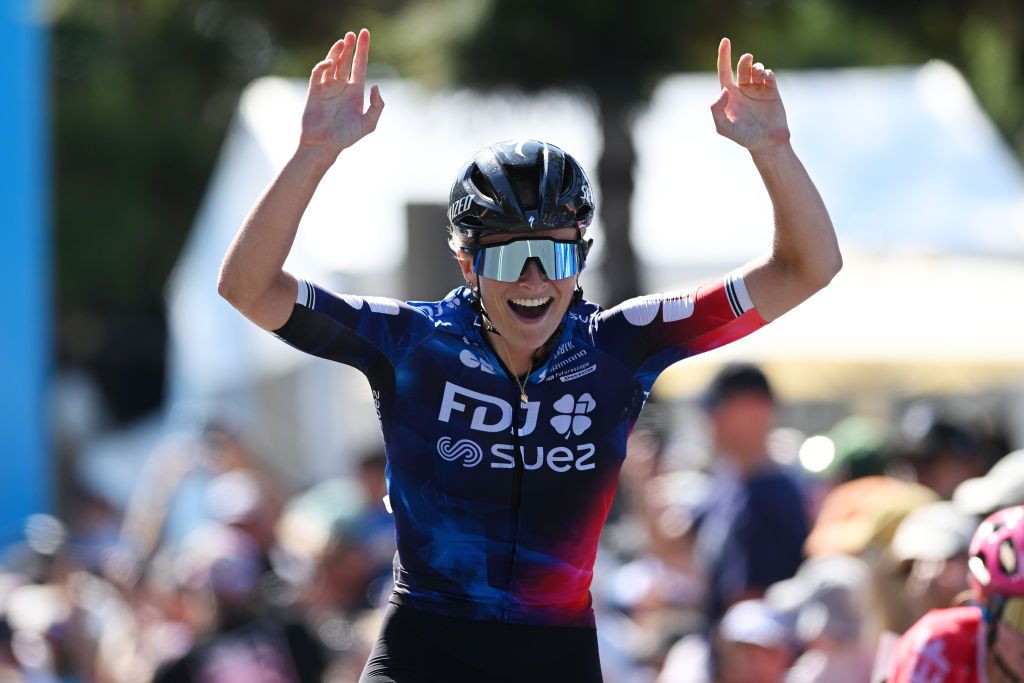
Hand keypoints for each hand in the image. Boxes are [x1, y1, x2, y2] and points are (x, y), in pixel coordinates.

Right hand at [300, 29, 384, 154]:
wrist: (323, 145)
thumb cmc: (346, 138)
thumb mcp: (368, 124)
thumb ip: (377, 107)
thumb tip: (375, 86)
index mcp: (355, 92)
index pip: (360, 65)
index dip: (363, 49)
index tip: (365, 34)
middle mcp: (342, 87)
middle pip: (346, 61)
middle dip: (349, 47)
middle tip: (352, 34)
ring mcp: (328, 88)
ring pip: (333, 64)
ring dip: (337, 52)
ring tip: (342, 41)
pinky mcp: (314, 91)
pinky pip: (319, 73)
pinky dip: (324, 65)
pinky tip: (331, 63)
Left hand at [710, 38, 789, 150]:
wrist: (767, 143)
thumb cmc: (743, 137)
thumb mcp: (724, 128)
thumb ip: (717, 111)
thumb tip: (723, 91)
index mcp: (729, 95)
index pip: (724, 71)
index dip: (723, 55)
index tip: (725, 41)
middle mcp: (743, 90)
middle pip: (741, 68)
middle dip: (744, 61)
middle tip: (747, 59)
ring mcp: (758, 89)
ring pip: (756, 69)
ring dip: (756, 67)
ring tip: (758, 73)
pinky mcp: (772, 91)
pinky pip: (769, 76)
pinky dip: (767, 73)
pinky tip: (765, 78)